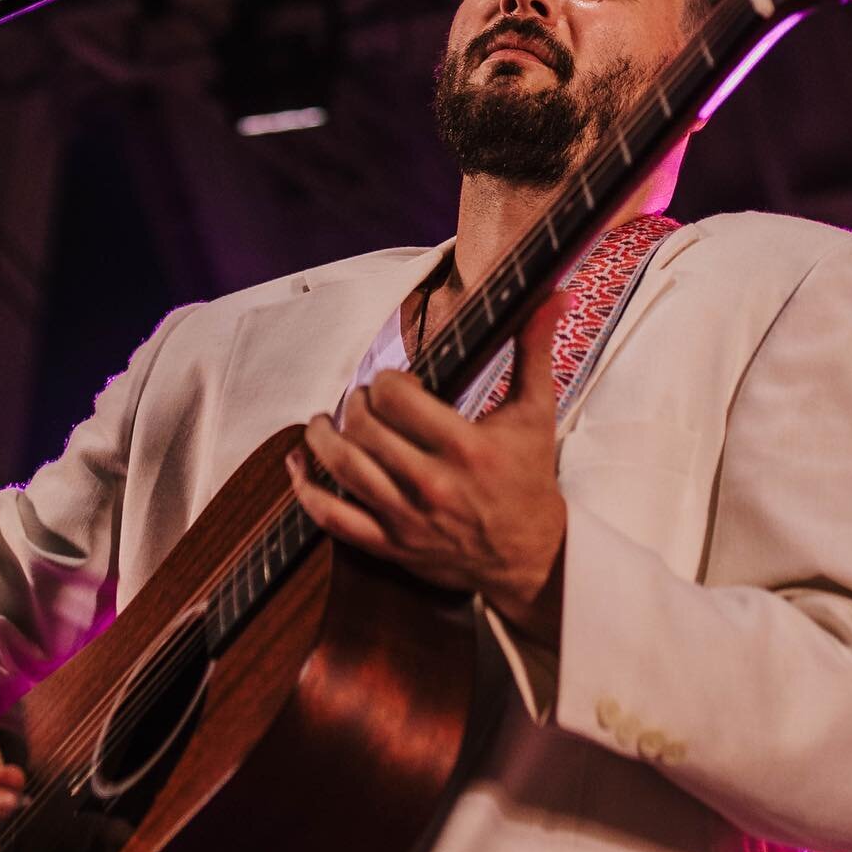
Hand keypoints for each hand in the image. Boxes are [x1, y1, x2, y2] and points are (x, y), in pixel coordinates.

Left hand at [289, 291, 569, 647]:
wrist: (531, 557)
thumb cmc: (529, 478)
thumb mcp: (536, 412)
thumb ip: (534, 349)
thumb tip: (553, 294)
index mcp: (466, 447)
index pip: (396, 398)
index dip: (386, 381)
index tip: (396, 384)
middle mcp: (432, 484)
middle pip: (364, 428)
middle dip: (356, 403)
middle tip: (363, 400)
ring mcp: (408, 518)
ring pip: (342, 468)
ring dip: (322, 436)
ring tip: (324, 421)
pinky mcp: (391, 546)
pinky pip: (332, 519)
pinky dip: (306, 490)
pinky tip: (299, 464)